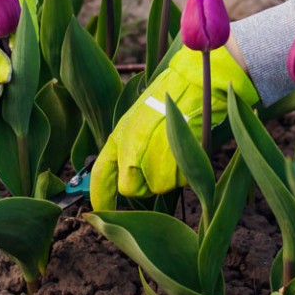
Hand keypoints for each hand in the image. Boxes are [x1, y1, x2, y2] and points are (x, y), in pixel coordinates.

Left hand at [90, 46, 258, 209]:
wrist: (195, 85)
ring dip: (170, 174)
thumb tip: (129, 169)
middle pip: (133, 190)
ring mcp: (154, 165)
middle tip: (161, 159)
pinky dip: (186, 171)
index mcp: (119, 139)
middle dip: (146, 182)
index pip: (101, 176)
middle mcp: (131, 155)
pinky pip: (180, 182)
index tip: (99, 209)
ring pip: (160, 187)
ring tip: (177, 146)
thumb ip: (129, 146)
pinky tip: (188, 148)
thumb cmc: (169, 97)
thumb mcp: (139, 118)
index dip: (100, 197)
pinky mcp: (177, 170)